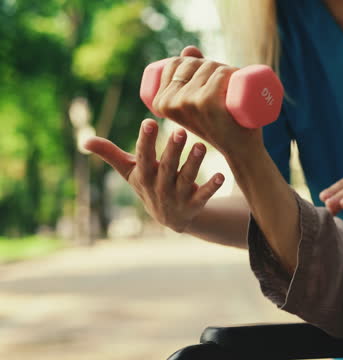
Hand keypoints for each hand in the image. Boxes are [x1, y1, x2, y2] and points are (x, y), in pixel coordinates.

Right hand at [83, 120, 223, 232]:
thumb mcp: (130, 172)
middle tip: (180, 131)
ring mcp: (178, 197)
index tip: (148, 122)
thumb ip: (110, 154)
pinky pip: (204, 196)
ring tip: (201, 146)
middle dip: (173, 150)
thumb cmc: (148, 184)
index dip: (145, 141)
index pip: (143, 157)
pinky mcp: (195, 205)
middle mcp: (160, 187)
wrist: (170, 218)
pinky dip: (212, 187)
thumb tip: (84, 140)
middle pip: (167, 167)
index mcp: (144, 176)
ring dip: (194, 164)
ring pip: (186, 179)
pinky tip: (221, 176)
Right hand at [149, 46, 264, 161]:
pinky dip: (231, 70)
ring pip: (209, 66)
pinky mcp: (208, 102)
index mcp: (161, 103)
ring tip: (233, 86)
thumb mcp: (198, 102)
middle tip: (225, 82)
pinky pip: (220, 73)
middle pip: (192, 64)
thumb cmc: (219, 125)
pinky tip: (237, 77)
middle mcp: (170, 103)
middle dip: (211, 64)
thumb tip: (189, 49)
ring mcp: (189, 102)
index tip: (208, 77)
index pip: (175, 64)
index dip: (194, 62)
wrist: (240, 150)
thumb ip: (189, 75)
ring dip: (226, 68)